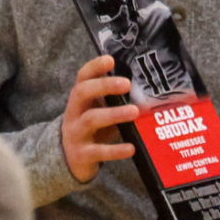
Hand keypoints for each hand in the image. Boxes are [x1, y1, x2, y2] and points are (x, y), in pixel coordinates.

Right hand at [61, 55, 140, 182]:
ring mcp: (76, 133)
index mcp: (80, 99)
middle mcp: (74, 113)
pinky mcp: (82, 154)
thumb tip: (151, 88)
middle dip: (103, 86)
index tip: (110, 59)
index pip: (82, 78)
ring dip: (114, 114)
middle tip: (126, 84)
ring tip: (134, 112)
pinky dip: (115, 150)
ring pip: (91, 120)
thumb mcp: (99, 111)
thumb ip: (115, 100)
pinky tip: (131, 148)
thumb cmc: (92, 129)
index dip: (94, 67)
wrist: (69, 160)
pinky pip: (98, 151)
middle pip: (82, 93)